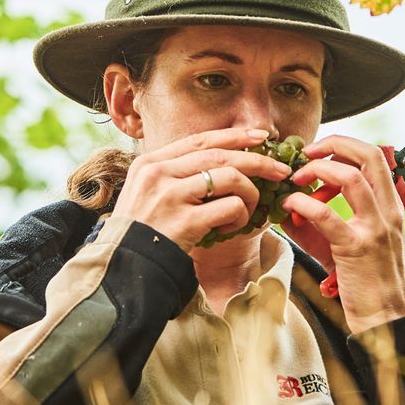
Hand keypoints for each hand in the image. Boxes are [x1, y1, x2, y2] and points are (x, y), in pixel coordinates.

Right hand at [111, 126, 294, 253]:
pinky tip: (229, 229)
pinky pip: (230, 208)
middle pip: (220, 155)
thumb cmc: (140, 233)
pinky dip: (239, 217)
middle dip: (257, 160)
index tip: (260, 137)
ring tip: (249, 210)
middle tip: (281, 170)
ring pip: (230, 178)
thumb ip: (173, 175)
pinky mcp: (185, 221)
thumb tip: (219, 162)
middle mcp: (159, 174)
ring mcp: (170, 196)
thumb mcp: (145, 193)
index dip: (233, 136)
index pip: (199, 140)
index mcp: (150, 162)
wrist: (123, 268)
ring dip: (250, 193)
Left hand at [280, 134, 404, 332]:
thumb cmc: (366, 283)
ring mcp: (376, 229)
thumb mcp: (350, 244)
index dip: (346, 145)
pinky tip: (290, 206)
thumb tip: (288, 205)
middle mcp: (389, 212)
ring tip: (297, 180)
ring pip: (351, 178)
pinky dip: (304, 203)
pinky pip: (328, 215)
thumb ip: (322, 222)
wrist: (385, 320)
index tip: (320, 152)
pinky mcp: (357, 249)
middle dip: (335, 145)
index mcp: (391, 207)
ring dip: (318, 171)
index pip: (377, 157)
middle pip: (370, 156)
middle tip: (308, 153)